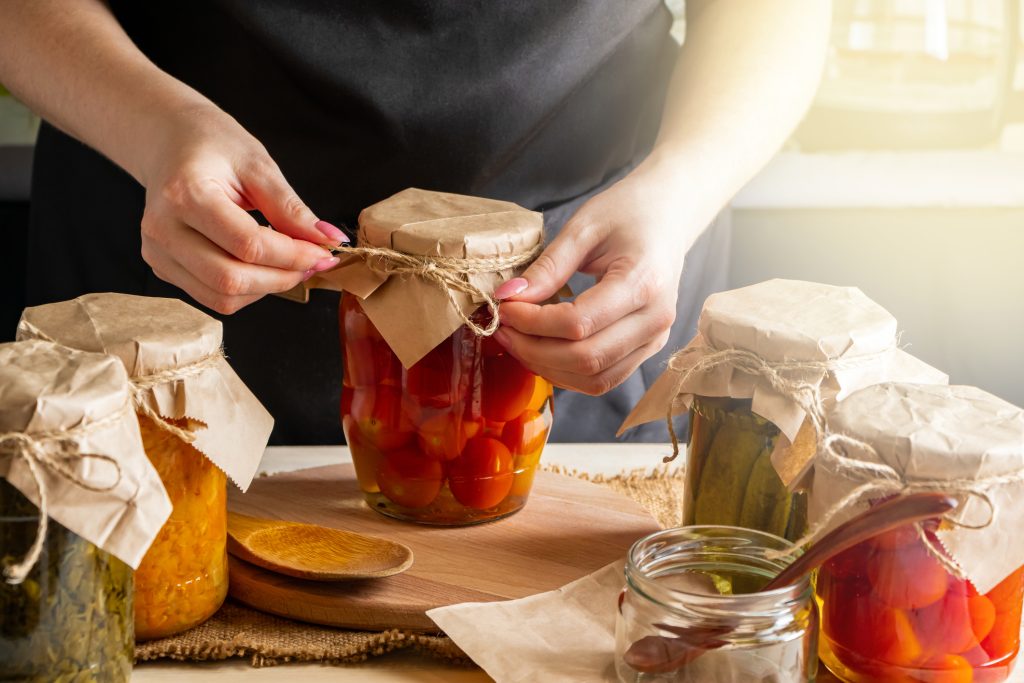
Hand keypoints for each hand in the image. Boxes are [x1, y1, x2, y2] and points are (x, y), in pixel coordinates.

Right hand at [138, 104, 345, 313]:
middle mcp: (163, 229)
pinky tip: (261, 265)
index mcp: (185, 195)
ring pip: (222, 297)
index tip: (324, 251)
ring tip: (289, 263)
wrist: (168, 142)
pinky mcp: (162, 267)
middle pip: (231, 280)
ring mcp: (158, 252)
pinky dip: (247, 290)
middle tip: (312, 262)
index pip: (248, 245)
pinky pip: (212, 296)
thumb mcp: (258, 165)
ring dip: (267, 288)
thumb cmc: (212, 146)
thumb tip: (328, 239)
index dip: (293, 255)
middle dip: (283, 277)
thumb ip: (290, 208)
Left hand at [493, 163, 702, 394]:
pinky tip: (541, 350)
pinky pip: (604, 378)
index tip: (505, 306)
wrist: (669, 216)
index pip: (579, 323)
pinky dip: (567, 372)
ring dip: (548, 367)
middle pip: (587, 359)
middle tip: (503, 328)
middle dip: (534, 349)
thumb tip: (510, 296)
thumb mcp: (584, 227)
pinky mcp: (647, 349)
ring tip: (517, 340)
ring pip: (595, 379)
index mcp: (644, 282)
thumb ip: (549, 266)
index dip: (533, 322)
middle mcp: (656, 320)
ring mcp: (656, 339)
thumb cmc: (628, 212)